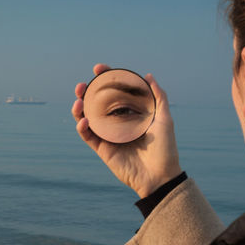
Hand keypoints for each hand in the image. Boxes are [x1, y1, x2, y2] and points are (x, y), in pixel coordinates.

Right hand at [72, 64, 181, 197]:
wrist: (160, 176)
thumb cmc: (165, 148)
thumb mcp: (164, 119)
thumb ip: (159, 97)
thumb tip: (148, 75)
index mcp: (130, 113)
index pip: (114, 92)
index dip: (105, 79)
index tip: (98, 68)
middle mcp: (117, 122)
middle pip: (97, 104)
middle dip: (87, 92)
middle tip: (82, 85)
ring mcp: (108, 135)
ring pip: (88, 118)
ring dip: (80, 108)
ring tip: (79, 100)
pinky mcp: (103, 149)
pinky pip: (88, 136)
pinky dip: (83, 128)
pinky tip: (84, 120)